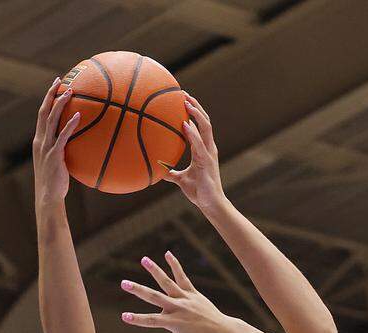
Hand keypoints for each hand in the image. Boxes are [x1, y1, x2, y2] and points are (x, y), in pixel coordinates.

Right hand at [32, 78, 79, 207]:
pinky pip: (62, 136)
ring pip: (51, 120)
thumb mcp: (58, 164)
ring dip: (60, 104)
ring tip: (70, 92)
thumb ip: (63, 153)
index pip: (42, 115)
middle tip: (59, 80)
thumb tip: (79, 147)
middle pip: (43, 112)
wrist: (48, 196)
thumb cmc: (55, 183)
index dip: (47, 100)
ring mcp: (46, 147)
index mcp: (39, 141)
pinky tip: (78, 116)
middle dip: (50, 94)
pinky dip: (69, 125)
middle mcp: (40, 140)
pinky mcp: (55, 154)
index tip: (54, 86)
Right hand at [120, 251, 235, 332]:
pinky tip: (167, 254)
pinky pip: (183, 277)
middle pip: (155, 298)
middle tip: (123, 283)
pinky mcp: (193, 293)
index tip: (124, 317)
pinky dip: (175, 266)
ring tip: (143, 259)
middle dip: (138, 291)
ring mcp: (186, 299)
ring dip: (155, 271)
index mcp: (175, 323)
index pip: (153, 322)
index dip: (138, 320)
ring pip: (168, 283)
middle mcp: (179, 308)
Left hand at [160, 93, 224, 209]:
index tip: (183, 100)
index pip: (200, 126)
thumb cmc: (198, 192)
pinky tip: (184, 123)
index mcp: (203, 150)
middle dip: (195, 106)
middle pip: (204, 121)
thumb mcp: (180, 180)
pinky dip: (192, 132)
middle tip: (183, 93)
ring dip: (196, 113)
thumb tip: (157, 169)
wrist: (210, 204)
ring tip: (186, 101)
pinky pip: (199, 143)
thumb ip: (170, 172)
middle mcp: (209, 148)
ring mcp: (209, 153)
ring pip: (205, 127)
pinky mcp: (207, 161)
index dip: (193, 112)